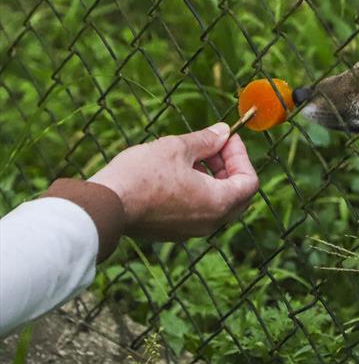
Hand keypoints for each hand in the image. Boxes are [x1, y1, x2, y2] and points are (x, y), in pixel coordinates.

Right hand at [89, 123, 258, 239]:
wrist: (104, 205)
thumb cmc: (142, 175)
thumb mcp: (177, 148)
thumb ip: (206, 140)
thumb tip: (223, 132)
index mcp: (219, 203)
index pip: (249, 181)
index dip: (241, 156)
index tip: (226, 138)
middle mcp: (210, 222)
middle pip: (237, 194)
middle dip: (228, 166)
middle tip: (211, 145)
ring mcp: (191, 230)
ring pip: (216, 202)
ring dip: (211, 177)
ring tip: (189, 156)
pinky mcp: (173, 231)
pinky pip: (197, 210)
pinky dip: (195, 191)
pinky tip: (174, 173)